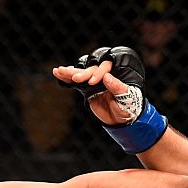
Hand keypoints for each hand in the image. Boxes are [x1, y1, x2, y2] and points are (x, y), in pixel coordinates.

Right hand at [53, 46, 167, 153]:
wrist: (123, 119)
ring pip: (81, 74)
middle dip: (82, 73)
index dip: (98, 73)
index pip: (105, 68)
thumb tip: (107, 76)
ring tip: (58, 70)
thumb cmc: (129, 106)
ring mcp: (94, 82)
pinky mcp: (87, 89)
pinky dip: (67, 79)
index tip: (92, 82)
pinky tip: (58, 74)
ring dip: (69, 72)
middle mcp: (104, 75)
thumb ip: (117, 86)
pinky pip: (76, 83)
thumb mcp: (126, 97)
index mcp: (116, 73)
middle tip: (75, 78)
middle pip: (91, 69)